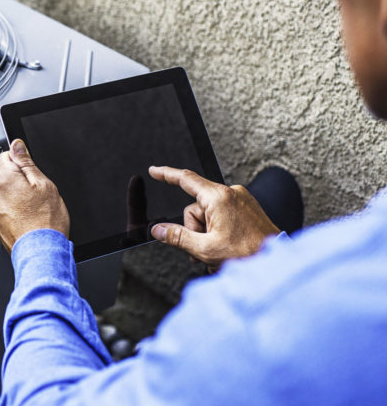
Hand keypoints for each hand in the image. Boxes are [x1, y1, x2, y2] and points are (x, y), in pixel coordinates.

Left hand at [0, 139, 69, 251]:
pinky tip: (28, 219)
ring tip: (33, 210)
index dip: (22, 163)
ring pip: (4, 193)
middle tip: (36, 195)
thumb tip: (17, 145)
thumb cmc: (45, 222)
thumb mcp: (44, 184)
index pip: (6, 156)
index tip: (31, 174)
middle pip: (4, 176)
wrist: (41, 253)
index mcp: (2, 180)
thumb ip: (26, 162)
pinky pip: (3, 209)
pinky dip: (13, 211)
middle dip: (19, 182)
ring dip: (16, 197)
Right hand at [148, 166, 279, 270]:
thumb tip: (158, 230)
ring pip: (208, 212)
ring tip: (218, 251)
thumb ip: (177, 237)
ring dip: (207, 232)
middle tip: (203, 249)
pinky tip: (225, 244)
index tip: (154, 170)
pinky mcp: (247, 206)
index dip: (166, 174)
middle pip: (195, 206)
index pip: (186, 179)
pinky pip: (222, 213)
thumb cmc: (248, 254)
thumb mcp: (205, 248)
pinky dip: (218, 228)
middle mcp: (231, 193)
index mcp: (219, 198)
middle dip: (195, 229)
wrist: (276, 261)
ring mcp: (241, 198)